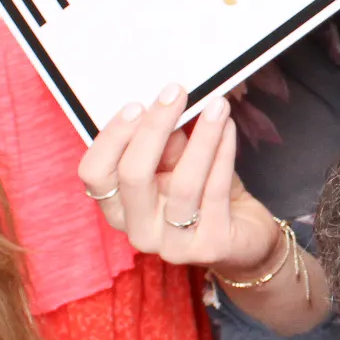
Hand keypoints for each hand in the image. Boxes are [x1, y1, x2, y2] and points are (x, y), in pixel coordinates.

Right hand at [76, 88, 283, 279]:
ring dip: (202, 138)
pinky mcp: (211, 246)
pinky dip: (223, 153)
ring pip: (183, 183)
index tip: (136, 105)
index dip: (112, 137)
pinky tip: (228, 128)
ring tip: (217, 106)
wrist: (243, 236)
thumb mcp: (176, 165)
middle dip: (154, 128)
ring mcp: (174, 244)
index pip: (95, 174)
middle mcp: (139, 230)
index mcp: (119, 208)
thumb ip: (166, 144)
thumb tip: (165, 107)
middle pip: (133, 176)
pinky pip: (215, 191)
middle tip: (175, 93)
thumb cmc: (202, 194)